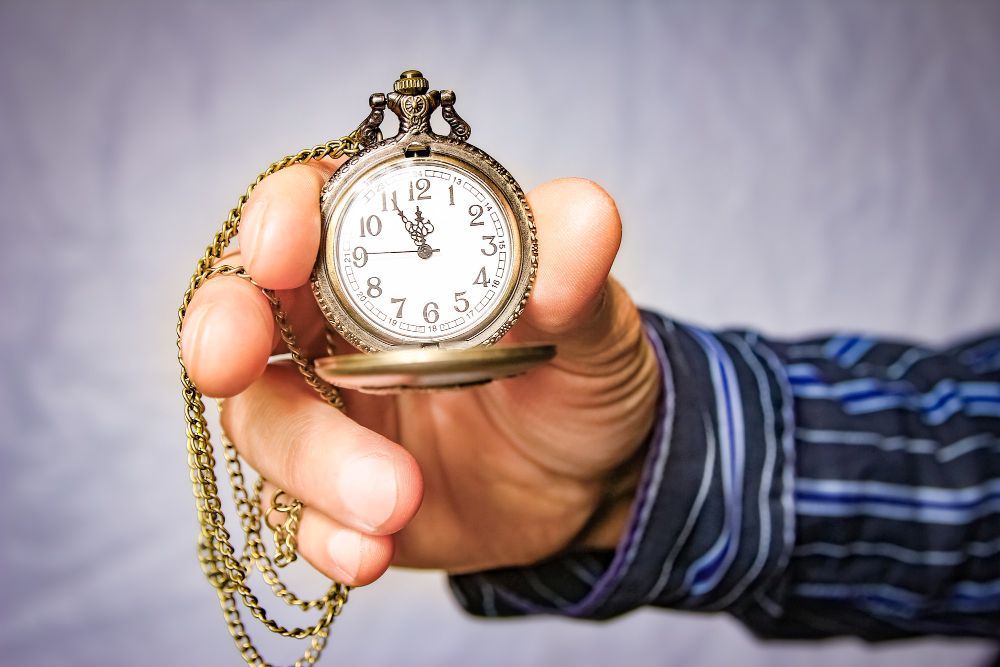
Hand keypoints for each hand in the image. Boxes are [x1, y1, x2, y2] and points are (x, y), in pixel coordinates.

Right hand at [180, 158, 660, 585]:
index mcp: (393, 258)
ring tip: (397, 497)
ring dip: (312, 461)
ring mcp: (329, 411)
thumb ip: (577, 276)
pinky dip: (323, 534)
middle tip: (229, 361)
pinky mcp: (334, 493)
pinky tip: (371, 550)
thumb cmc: (579, 378)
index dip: (280, 215)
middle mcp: (340, 325)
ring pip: (264, 420)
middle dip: (223, 327)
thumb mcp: (594, 324)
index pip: (312, 207)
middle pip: (246, 307)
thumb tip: (587, 219)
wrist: (591, 486)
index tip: (284, 248)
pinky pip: (297, 514)